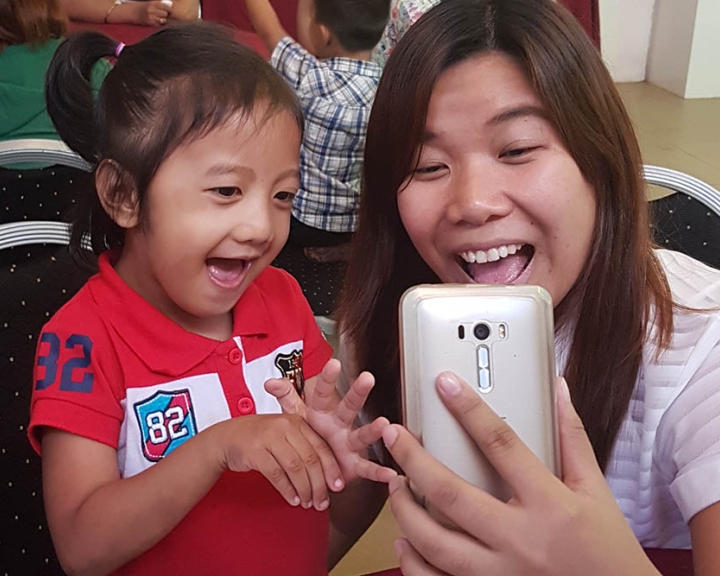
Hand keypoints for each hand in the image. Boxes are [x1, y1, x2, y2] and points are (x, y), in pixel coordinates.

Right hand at [130, 1, 171, 25]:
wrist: (131, 12)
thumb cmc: (142, 7)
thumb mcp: (150, 3)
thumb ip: (159, 4)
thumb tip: (169, 4)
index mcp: (153, 3)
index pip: (165, 7)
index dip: (170, 10)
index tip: (171, 12)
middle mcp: (152, 9)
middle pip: (165, 14)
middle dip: (166, 15)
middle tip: (166, 16)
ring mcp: (150, 16)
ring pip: (163, 20)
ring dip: (164, 20)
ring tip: (162, 20)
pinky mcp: (148, 22)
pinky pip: (158, 25)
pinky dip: (159, 24)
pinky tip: (157, 22)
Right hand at [217, 413, 342, 510]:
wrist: (228, 437)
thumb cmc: (261, 438)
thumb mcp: (285, 435)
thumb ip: (305, 448)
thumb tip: (327, 476)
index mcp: (297, 422)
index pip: (321, 447)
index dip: (331, 469)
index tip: (338, 486)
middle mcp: (285, 426)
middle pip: (310, 459)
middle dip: (319, 485)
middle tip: (322, 502)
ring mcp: (269, 437)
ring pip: (295, 468)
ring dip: (304, 490)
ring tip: (307, 503)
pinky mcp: (255, 450)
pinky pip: (276, 474)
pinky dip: (287, 490)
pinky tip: (292, 499)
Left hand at [265, 358, 396, 485]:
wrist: (319, 463)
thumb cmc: (312, 435)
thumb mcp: (296, 416)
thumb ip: (287, 398)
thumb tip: (271, 382)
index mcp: (324, 411)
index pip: (324, 392)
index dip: (328, 378)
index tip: (333, 363)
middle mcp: (340, 423)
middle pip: (349, 405)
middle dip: (358, 392)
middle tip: (367, 377)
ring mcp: (349, 442)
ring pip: (362, 434)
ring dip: (373, 430)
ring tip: (384, 423)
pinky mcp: (354, 463)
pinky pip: (367, 467)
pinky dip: (378, 471)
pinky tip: (390, 472)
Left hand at [382, 372, 659, 575]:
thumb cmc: (609, 552)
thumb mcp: (596, 491)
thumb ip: (572, 438)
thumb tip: (559, 390)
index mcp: (549, 504)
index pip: (501, 444)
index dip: (468, 409)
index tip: (443, 384)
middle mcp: (520, 539)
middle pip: (451, 493)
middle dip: (413, 460)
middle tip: (393, 436)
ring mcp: (501, 574)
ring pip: (435, 542)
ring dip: (404, 510)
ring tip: (394, 484)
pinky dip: (413, 563)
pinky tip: (404, 542)